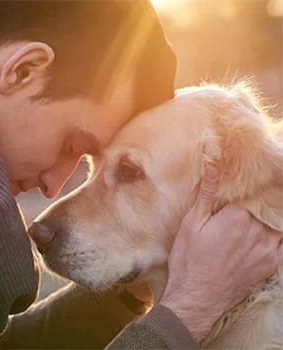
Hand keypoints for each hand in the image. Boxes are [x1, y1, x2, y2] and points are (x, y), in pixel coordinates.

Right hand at [160, 163, 282, 340]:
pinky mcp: (271, 264)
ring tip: (240, 228)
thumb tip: (212, 164)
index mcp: (238, 216)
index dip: (237, 195)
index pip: (246, 194)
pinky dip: (271, 236)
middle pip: (260, 207)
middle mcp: (258, 230)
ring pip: (271, 222)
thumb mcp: (192, 223)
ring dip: (260, 220)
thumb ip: (207, 193)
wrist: (197, 298)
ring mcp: (268, 249)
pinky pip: (280, 243)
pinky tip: (254, 239)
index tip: (227, 201)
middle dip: (249, 206)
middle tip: (231, 217)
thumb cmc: (189, 259)